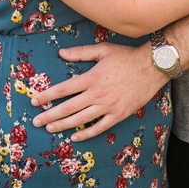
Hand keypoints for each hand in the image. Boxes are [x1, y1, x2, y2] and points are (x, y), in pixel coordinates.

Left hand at [29, 42, 165, 141]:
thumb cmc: (128, 56)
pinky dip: (86, 134)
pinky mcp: (119, 114)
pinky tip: (75, 137)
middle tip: (36, 121)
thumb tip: (61, 53)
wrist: (153, 66)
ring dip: (63, 125)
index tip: (35, 101)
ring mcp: (108, 106)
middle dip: (49, 115)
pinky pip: (99, 127)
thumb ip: (81, 52)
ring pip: (80, 120)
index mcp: (92, 77)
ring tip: (50, 128)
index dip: (47, 96)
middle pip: (67, 108)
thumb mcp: (104, 50)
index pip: (63, 89)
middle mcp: (97, 94)